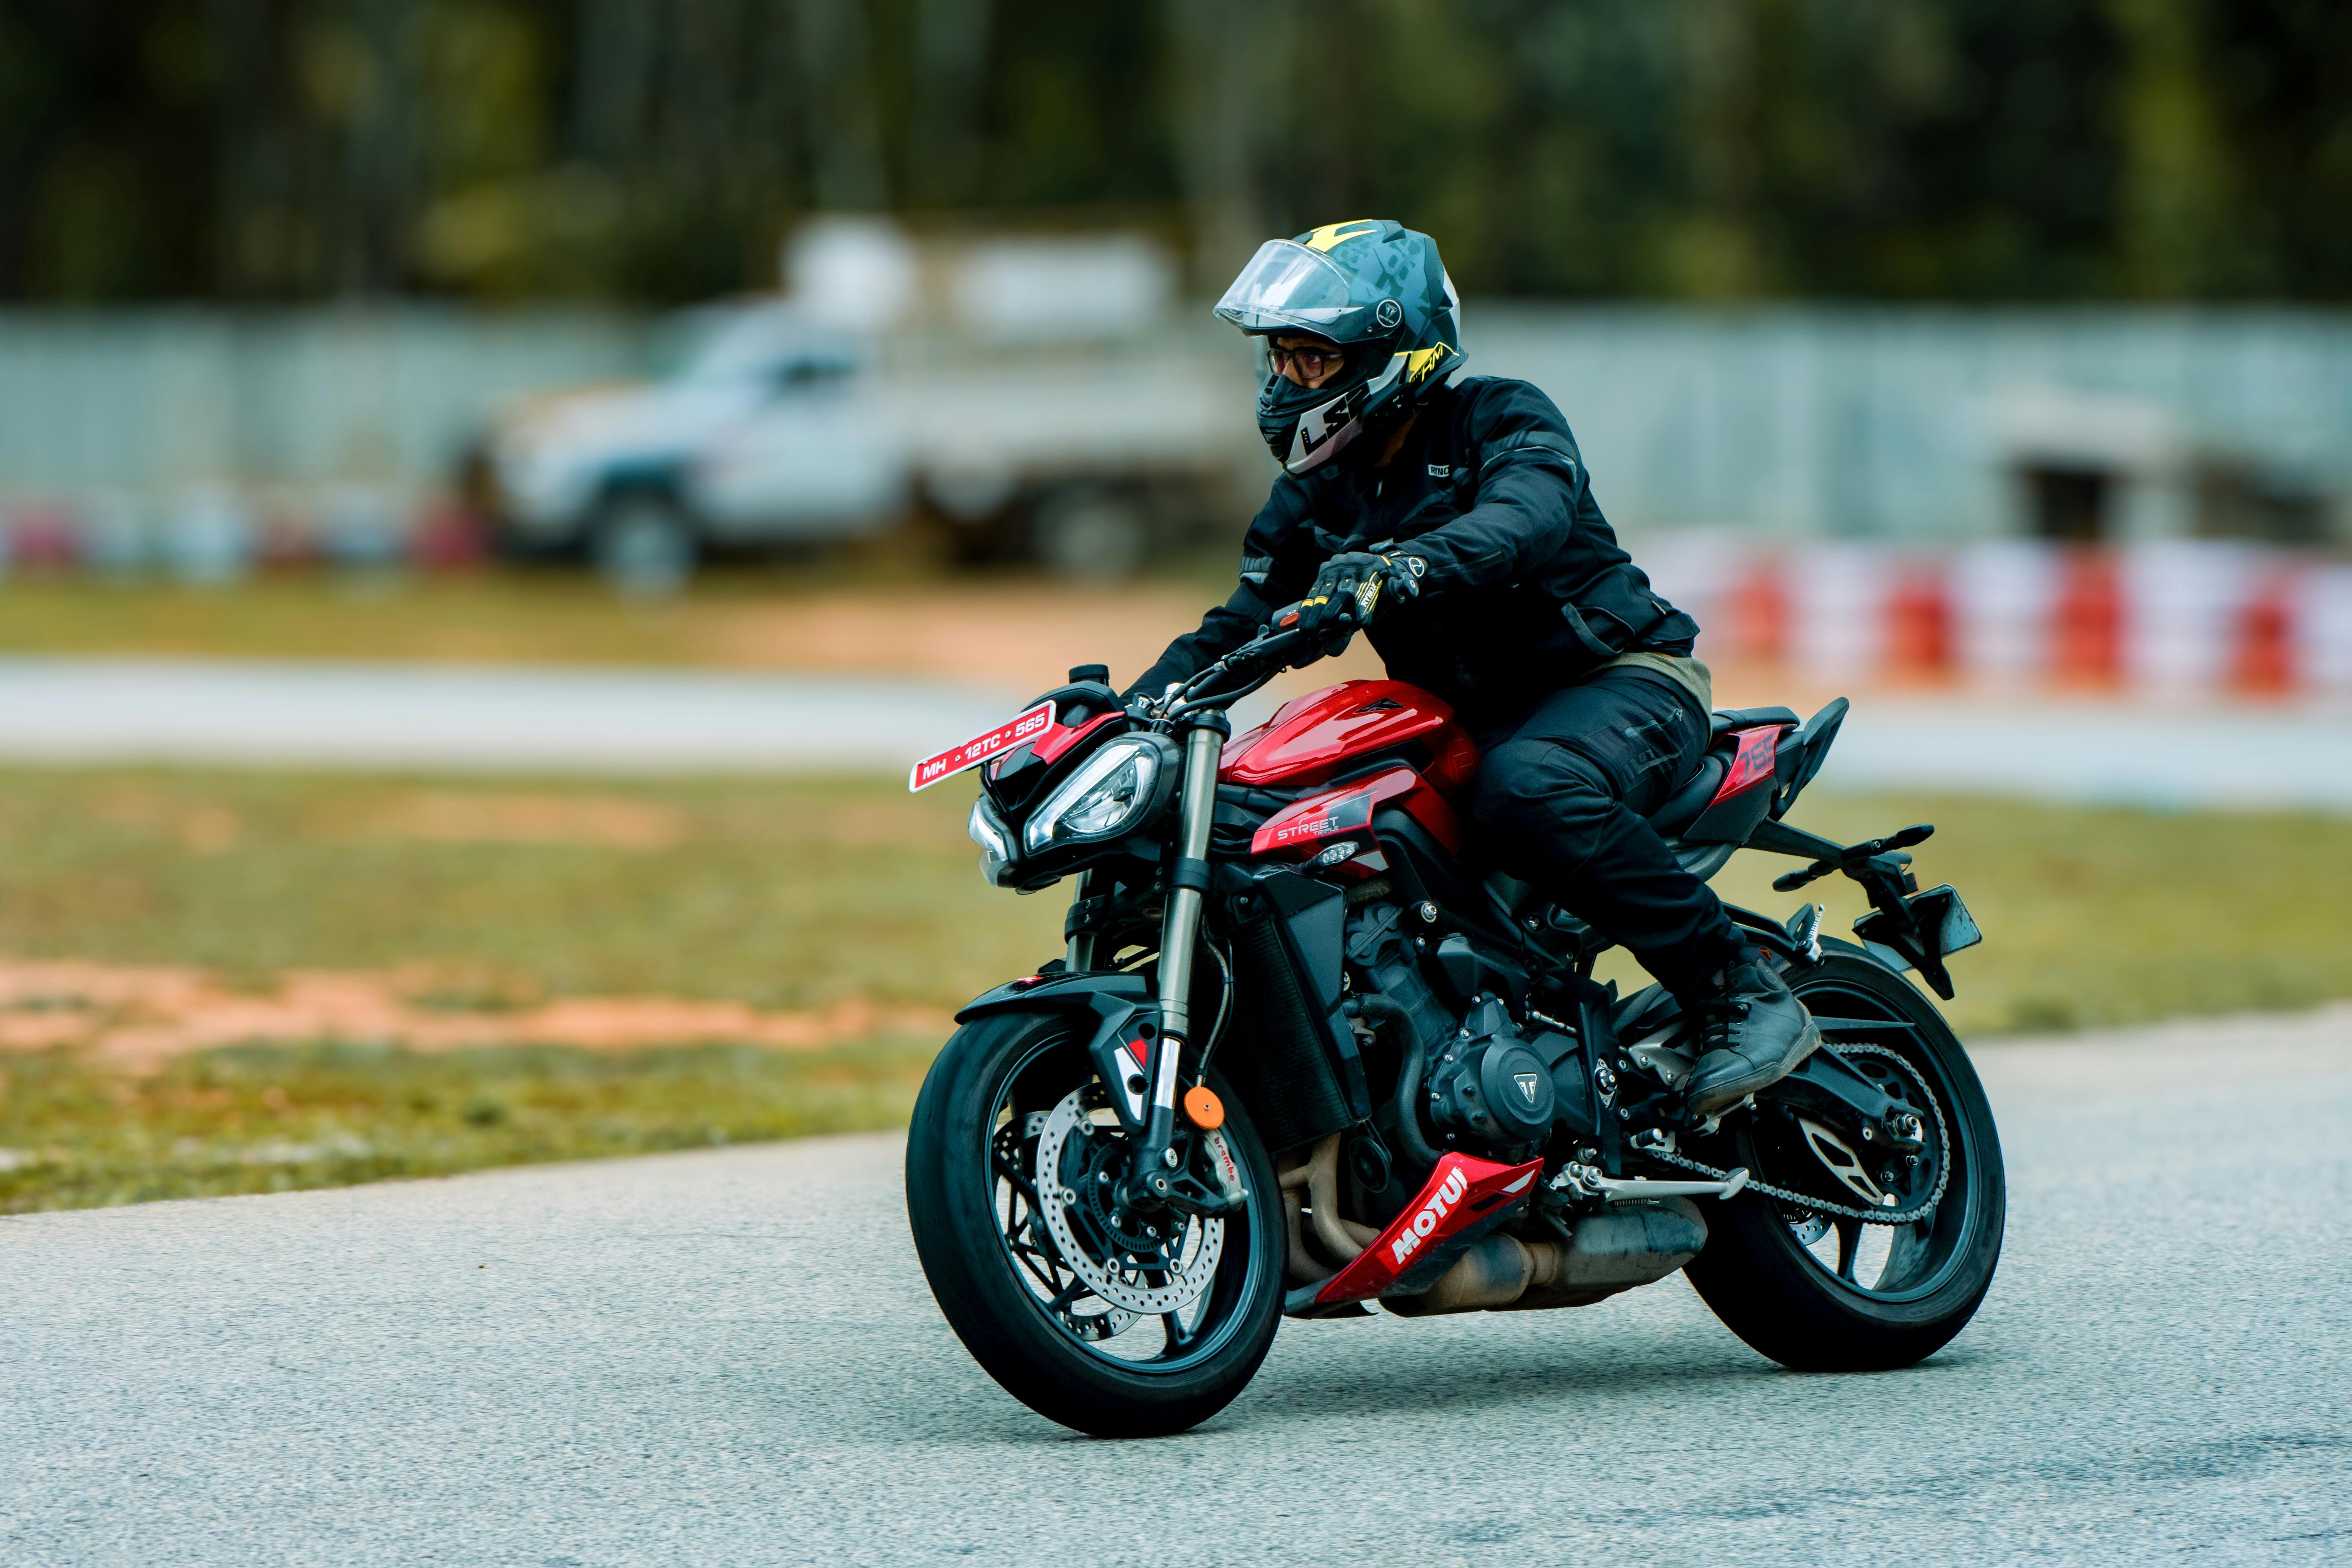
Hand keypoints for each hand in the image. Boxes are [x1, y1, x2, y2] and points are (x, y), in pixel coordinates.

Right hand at [1298, 551, 1419, 633]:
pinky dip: (1309, 605)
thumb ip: (1405, 586)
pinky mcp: (1325, 570)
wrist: (1375, 561)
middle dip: (1334, 608)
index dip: (1364, 605)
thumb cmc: (1388, 579)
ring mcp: (1336, 566)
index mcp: (1374, 565)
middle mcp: (1352, 563)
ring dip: (1316, 610)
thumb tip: (1411, 591)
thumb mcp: (1400, 581)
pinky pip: (1316, 589)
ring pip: (1325, 590)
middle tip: (1327, 624)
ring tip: (1310, 628)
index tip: (1362, 622)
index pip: (1367, 587)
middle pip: (1342, 589)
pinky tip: (1304, 620)